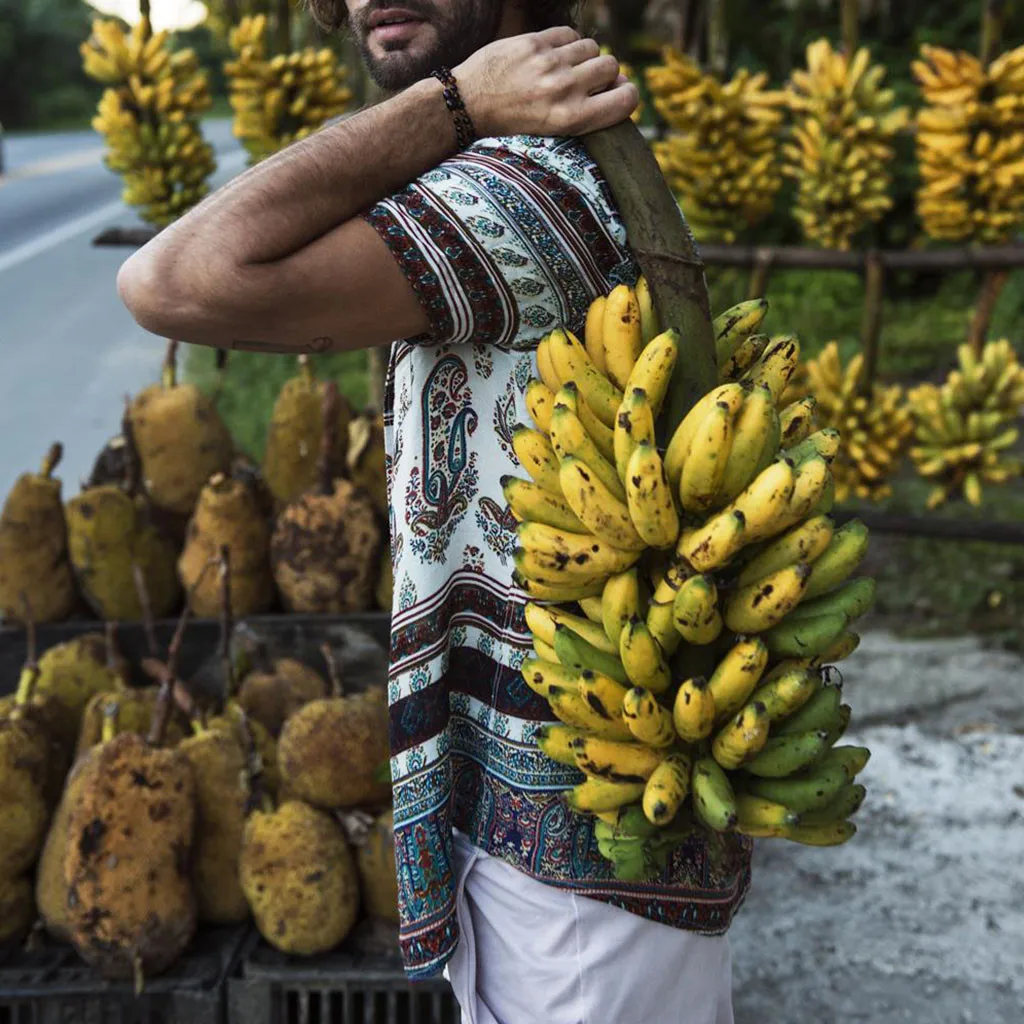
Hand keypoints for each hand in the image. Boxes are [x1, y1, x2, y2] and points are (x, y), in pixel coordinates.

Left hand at [453, 27, 638, 138]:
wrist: (469, 104)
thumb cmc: (514, 122)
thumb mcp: (553, 129)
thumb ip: (587, 110)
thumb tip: (620, 86)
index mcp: (572, 119)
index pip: (627, 100)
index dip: (627, 95)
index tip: (617, 94)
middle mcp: (565, 91)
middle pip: (612, 68)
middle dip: (604, 74)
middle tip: (584, 82)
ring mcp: (550, 64)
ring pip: (592, 48)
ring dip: (584, 57)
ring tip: (565, 69)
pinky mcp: (536, 43)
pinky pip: (570, 34)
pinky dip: (567, 43)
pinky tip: (553, 56)